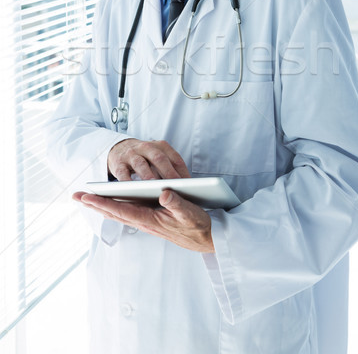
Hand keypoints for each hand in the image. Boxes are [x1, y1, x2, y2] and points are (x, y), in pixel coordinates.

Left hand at [73, 189, 214, 252]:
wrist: (206, 239)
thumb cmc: (198, 225)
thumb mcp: (190, 213)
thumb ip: (177, 203)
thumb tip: (163, 193)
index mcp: (151, 220)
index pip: (122, 210)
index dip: (103, 203)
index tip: (86, 197)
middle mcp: (145, 222)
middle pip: (115, 212)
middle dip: (94, 204)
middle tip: (75, 196)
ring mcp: (147, 221)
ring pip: (119, 212)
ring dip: (102, 205)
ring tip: (87, 198)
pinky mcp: (151, 219)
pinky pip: (128, 212)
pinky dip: (115, 206)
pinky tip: (111, 201)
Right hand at [108, 139, 190, 180]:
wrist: (120, 148)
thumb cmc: (145, 157)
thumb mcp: (159, 158)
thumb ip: (171, 169)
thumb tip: (187, 188)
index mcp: (161, 146)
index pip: (175, 158)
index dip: (182, 172)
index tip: (189, 185)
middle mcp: (147, 147)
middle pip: (159, 158)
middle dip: (168, 172)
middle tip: (174, 186)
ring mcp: (132, 154)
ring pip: (140, 164)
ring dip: (147, 175)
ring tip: (153, 186)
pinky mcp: (118, 163)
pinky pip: (122, 172)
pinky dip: (127, 181)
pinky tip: (131, 190)